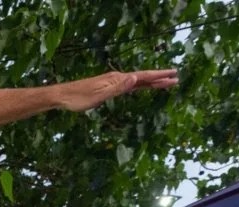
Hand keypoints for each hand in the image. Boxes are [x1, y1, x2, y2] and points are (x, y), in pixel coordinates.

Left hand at [57, 69, 178, 111]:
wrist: (62, 96)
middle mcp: (116, 78)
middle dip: (159, 78)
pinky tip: (141, 86)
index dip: (158, 76)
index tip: (173, 75)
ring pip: (136, 81)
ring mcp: (112, 82)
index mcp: (117, 79)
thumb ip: (118, 87)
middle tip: (175, 78)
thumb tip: (136, 78)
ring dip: (151, 82)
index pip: (142, 76)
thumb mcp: (99, 95)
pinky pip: (128, 86)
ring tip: (164, 83)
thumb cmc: (78, 98)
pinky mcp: (107, 87)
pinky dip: (138, 86)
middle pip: (142, 78)